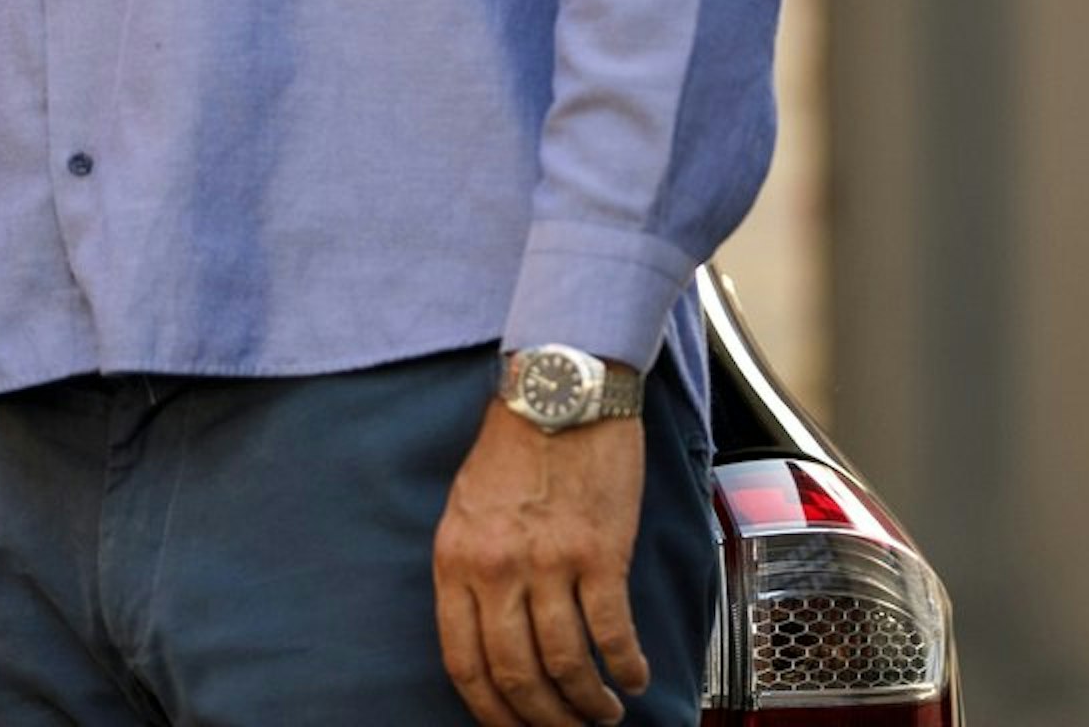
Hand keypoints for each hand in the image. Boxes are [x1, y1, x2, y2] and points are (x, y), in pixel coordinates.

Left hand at [433, 395, 649, 726]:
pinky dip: (626, 667)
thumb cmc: (514, 448)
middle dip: (542, 719)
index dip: (490, 710)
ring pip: (566, 663)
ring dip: (588, 702)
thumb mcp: (464, 510)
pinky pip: (612, 632)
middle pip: (515, 674)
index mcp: (455, 559)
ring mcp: (548, 562)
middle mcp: (496, 567)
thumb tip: (486, 639)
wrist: (560, 394)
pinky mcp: (599, 552)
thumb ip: (470, 572)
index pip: (463, 661)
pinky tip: (633, 677)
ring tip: (602, 712)